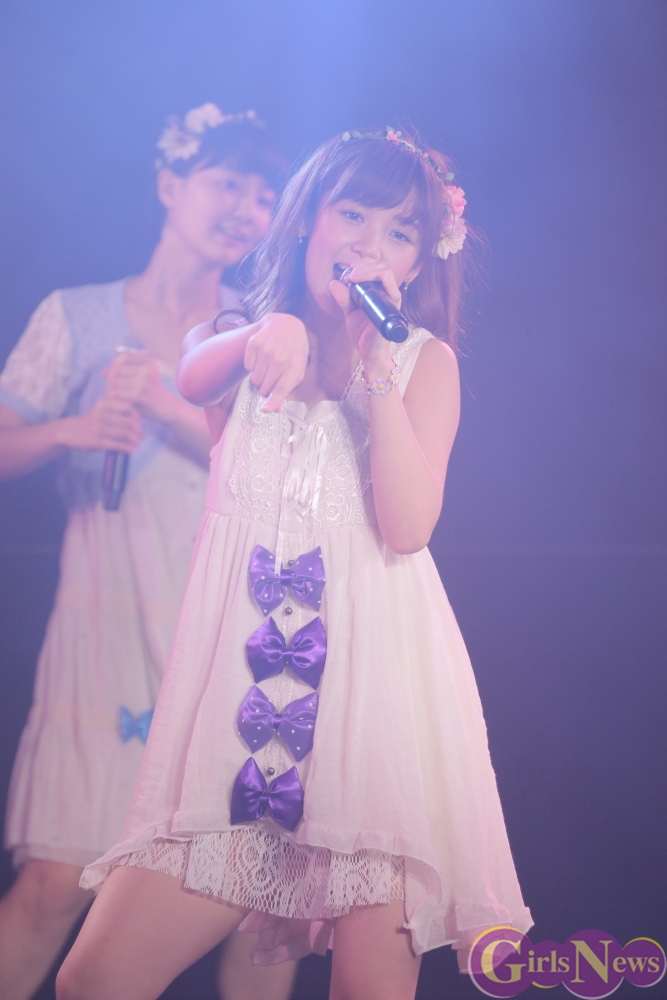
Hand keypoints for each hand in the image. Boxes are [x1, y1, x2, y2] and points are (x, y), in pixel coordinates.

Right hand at [63, 396, 142, 452]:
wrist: (70, 431)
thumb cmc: (92, 421)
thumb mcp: (102, 408)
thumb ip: (117, 409)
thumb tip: (139, 421)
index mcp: (105, 403)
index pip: (129, 407)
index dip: (137, 418)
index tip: (138, 425)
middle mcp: (102, 413)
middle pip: (129, 422)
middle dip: (138, 432)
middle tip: (141, 437)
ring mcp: (99, 427)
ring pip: (125, 434)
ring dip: (135, 441)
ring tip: (137, 444)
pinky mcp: (97, 441)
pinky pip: (117, 444)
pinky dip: (127, 448)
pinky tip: (131, 450)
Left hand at [104, 352, 174, 422]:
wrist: (170, 409)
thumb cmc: (152, 394)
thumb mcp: (142, 380)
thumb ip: (123, 374)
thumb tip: (103, 372)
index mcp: (149, 362)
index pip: (124, 358)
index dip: (114, 366)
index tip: (112, 376)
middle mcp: (146, 369)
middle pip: (117, 370)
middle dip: (111, 379)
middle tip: (111, 389)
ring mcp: (143, 382)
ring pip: (115, 381)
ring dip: (110, 389)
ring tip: (114, 396)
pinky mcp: (140, 395)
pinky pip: (118, 393)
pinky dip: (114, 398)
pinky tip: (117, 402)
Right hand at [243, 313, 308, 412]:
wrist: (287, 325)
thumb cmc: (293, 353)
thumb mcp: (296, 371)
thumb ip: (284, 391)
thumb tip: (272, 410)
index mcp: (295, 366)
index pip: (281, 389)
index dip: (272, 402)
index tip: (265, 410)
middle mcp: (281, 356)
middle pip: (264, 387)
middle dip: (266, 388)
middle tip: (272, 379)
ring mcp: (267, 348)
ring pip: (255, 379)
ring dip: (259, 378)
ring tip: (267, 368)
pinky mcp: (255, 342)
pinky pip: (247, 366)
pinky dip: (252, 366)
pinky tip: (260, 358)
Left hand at [329, 258, 396, 381]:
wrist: (368, 353)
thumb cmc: (362, 334)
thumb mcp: (349, 313)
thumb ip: (344, 298)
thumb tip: (333, 282)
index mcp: (378, 292)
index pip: (375, 267)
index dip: (363, 264)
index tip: (349, 270)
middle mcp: (386, 293)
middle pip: (381, 266)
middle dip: (364, 265)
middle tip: (350, 274)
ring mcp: (390, 301)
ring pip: (387, 273)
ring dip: (368, 271)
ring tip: (354, 278)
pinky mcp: (392, 311)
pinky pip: (394, 291)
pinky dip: (385, 279)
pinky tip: (373, 278)